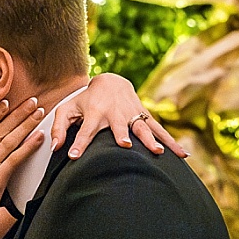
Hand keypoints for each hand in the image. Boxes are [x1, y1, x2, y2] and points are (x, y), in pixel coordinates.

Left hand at [51, 74, 188, 160]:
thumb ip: (60, 127)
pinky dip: (171, 141)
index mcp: (95, 112)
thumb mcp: (68, 109)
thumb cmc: (86, 100)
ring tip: (158, 152)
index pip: (85, 130)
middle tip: (125, 145)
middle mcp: (115, 113)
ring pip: (143, 128)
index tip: (73, 157)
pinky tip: (183, 154)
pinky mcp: (144, 117)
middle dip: (122, 134)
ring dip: (150, 139)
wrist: (111, 81)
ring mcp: (132, 114)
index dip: (79, 143)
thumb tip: (55, 147)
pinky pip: (159, 130)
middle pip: (119, 126)